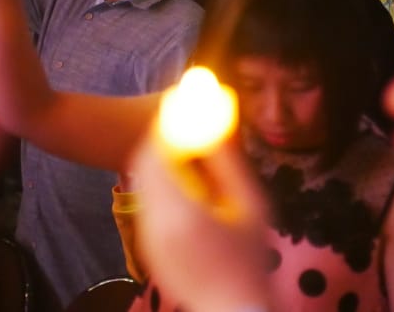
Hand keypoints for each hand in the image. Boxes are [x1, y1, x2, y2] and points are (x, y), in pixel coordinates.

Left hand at [129, 130, 271, 311]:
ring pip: (143, 179)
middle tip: (180, 120)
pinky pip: (147, 199)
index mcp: (181, 209)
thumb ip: (228, 163)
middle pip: (145, 162)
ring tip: (185, 146)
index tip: (182, 103)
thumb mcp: (249, 206)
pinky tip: (183, 179)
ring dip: (159, 157)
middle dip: (161, 137)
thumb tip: (216, 122)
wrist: (231, 308)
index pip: (160, 151)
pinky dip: (159, 181)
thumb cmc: (250, 258)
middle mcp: (155, 219)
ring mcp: (146, 232)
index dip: (168, 123)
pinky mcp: (146, 242)